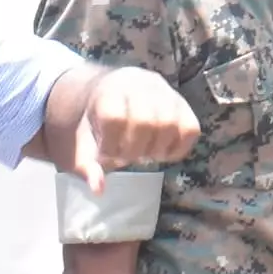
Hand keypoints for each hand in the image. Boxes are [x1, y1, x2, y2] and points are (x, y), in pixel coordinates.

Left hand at [70, 67, 200, 184]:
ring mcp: (165, 92)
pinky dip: (178, 148)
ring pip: (171, 125)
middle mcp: (140, 84)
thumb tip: (99, 189)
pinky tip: (160, 151)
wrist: (111, 92)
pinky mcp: (183, 103)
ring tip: (144, 153)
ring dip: (156, 149)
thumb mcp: (82, 141)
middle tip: (126, 156)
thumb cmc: (96, 121)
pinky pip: (191, 129)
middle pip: (145, 122)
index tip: (105, 153)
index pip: (114, 118)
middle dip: (134, 150)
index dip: (110, 145)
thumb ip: (86, 165)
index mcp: (110, 90)